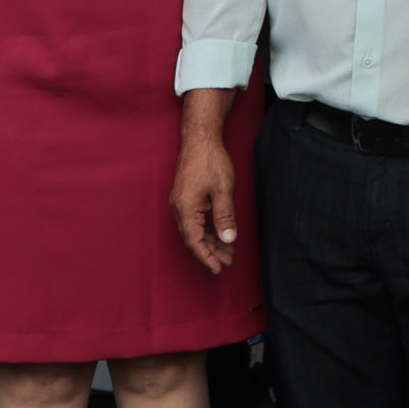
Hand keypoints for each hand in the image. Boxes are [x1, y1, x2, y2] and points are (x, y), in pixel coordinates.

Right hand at [172, 126, 238, 274]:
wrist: (200, 139)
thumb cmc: (210, 161)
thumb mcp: (223, 190)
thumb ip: (225, 216)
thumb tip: (228, 239)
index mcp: (185, 209)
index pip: (194, 241)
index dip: (206, 257)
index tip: (218, 269)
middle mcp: (179, 209)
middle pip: (194, 238)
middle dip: (211, 252)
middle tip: (228, 263)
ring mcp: (182, 204)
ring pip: (196, 230)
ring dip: (211, 242)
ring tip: (228, 252)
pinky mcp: (187, 199)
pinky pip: (197, 221)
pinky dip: (209, 230)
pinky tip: (221, 235)